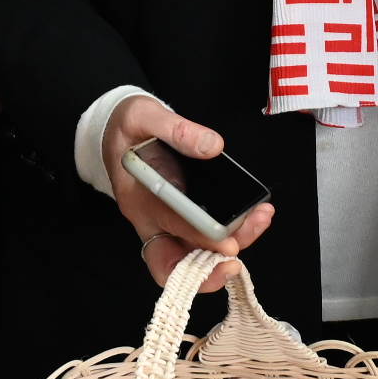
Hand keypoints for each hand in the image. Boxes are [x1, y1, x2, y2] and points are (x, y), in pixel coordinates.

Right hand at [103, 95, 274, 290]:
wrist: (117, 131)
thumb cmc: (127, 127)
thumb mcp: (143, 116)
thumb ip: (176, 129)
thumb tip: (212, 146)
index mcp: (138, 199)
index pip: (170, 228)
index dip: (200, 239)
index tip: (228, 243)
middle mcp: (150, 220)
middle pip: (179, 260)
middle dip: (215, 263)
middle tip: (245, 246)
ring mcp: (165, 223)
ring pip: (196, 254)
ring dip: (230, 246)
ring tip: (259, 220)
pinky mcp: (180, 219)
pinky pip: (203, 239)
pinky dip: (230, 234)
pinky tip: (252, 216)